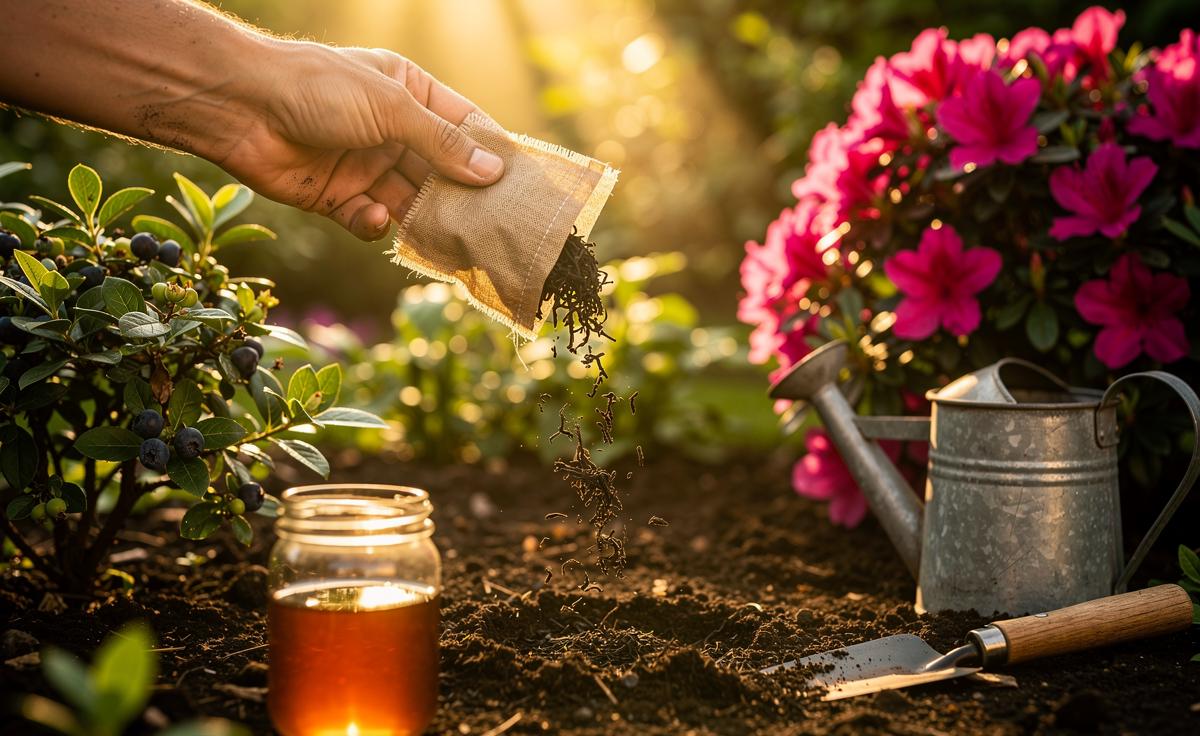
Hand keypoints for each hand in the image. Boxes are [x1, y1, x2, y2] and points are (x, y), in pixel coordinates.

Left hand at [215, 43, 505, 240]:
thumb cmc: (318, 88)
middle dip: (462, 196)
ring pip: (409, 201)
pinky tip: (372, 216)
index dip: (491, 152)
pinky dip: (374, 224)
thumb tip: (493, 171)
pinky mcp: (336, 197)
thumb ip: (441, 143)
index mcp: (408, 93)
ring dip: (425, 219)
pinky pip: (369, 220)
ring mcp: (363, 164)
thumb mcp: (391, 109)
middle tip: (492, 224)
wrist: (239, 107)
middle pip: (440, 171)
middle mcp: (390, 130)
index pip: (462, 126)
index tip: (521, 183)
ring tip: (448, 239)